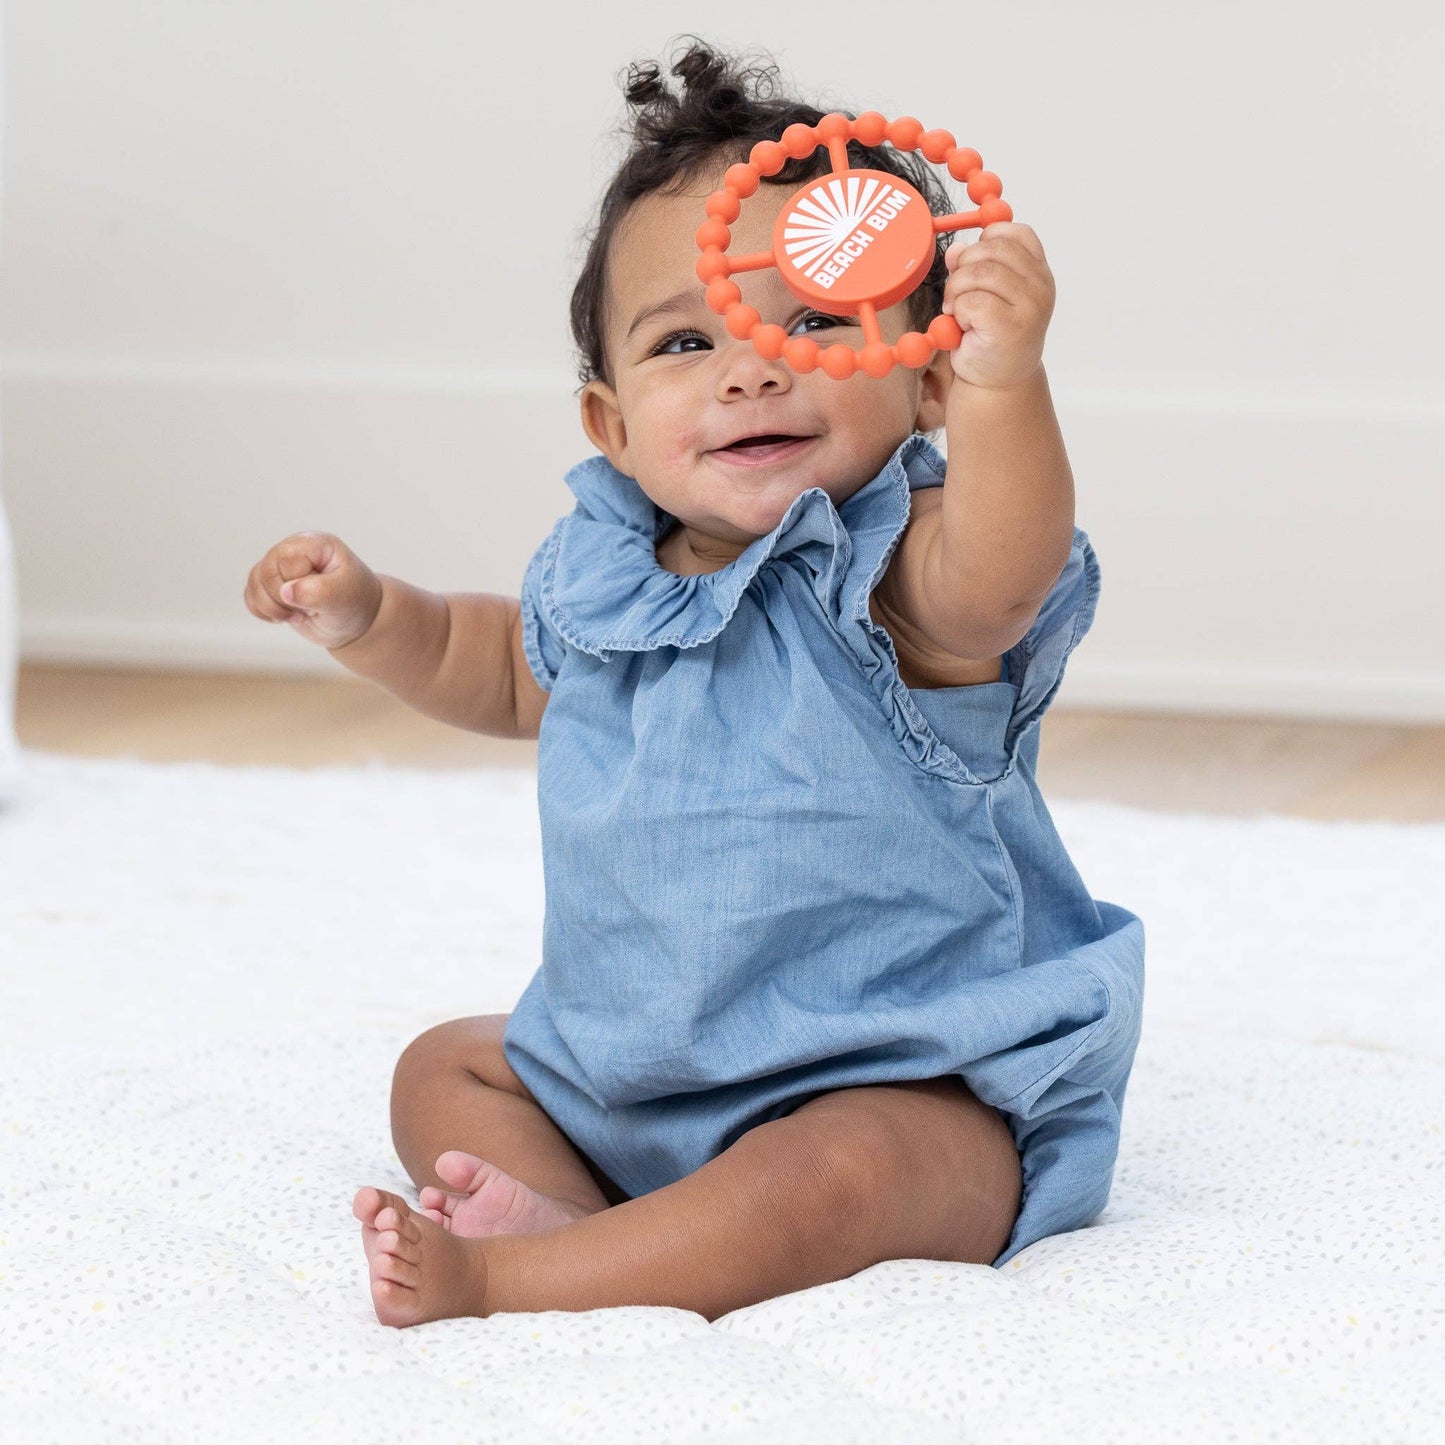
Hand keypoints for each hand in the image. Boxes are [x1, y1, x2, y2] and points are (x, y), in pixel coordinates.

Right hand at [244, 530, 383, 650]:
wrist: (355, 620)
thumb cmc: (354, 603)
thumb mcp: (343, 597)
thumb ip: (317, 592)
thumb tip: (285, 591)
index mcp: (314, 544)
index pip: (286, 561)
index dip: (297, 585)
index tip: (321, 596)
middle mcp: (293, 550)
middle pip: (265, 572)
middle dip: (283, 600)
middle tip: (308, 610)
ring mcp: (280, 567)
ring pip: (253, 583)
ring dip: (272, 608)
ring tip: (299, 614)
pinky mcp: (271, 584)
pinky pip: (250, 596)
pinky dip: (263, 612)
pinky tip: (286, 616)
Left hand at [941, 222, 1054, 389]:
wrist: (998, 384)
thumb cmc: (991, 339)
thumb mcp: (984, 296)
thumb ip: (972, 269)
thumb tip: (954, 249)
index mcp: (1039, 272)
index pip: (1016, 233)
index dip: (987, 240)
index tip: (973, 263)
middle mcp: (1041, 286)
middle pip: (992, 248)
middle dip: (963, 267)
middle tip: (955, 294)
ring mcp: (1030, 306)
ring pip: (979, 273)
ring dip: (956, 291)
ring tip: (957, 312)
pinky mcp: (1011, 326)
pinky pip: (972, 301)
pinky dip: (958, 312)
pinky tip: (964, 327)